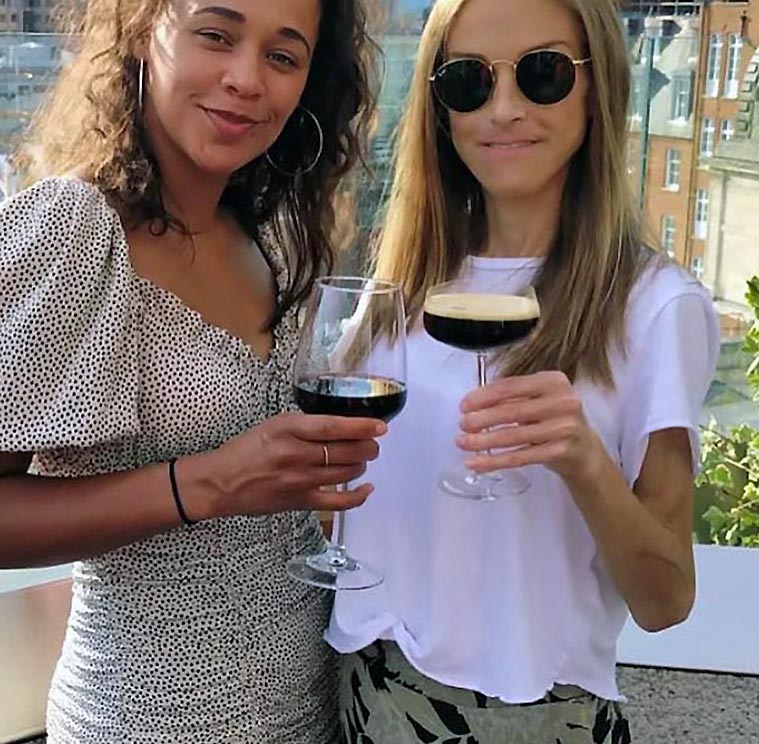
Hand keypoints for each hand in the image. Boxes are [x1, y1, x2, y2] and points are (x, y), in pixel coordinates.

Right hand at [202, 413, 385, 517]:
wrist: (221, 482)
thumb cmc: (245, 450)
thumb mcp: (273, 425)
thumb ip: (305, 425)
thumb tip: (340, 426)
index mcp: (288, 429)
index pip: (333, 426)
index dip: (361, 426)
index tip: (380, 425)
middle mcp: (296, 454)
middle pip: (346, 450)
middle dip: (367, 446)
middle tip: (373, 443)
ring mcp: (299, 480)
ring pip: (346, 472)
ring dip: (361, 465)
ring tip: (362, 459)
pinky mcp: (300, 501)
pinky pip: (338, 502)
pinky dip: (357, 496)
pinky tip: (366, 489)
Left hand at [457, 371, 603, 484]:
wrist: (584, 450)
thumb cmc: (554, 420)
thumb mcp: (538, 401)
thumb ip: (512, 398)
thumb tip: (473, 405)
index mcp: (554, 381)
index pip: (511, 386)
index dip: (484, 396)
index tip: (464, 406)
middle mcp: (563, 401)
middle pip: (511, 410)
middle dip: (482, 419)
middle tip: (462, 424)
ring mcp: (564, 427)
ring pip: (514, 436)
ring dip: (484, 440)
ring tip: (463, 443)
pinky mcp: (560, 451)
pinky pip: (520, 457)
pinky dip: (495, 461)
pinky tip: (477, 463)